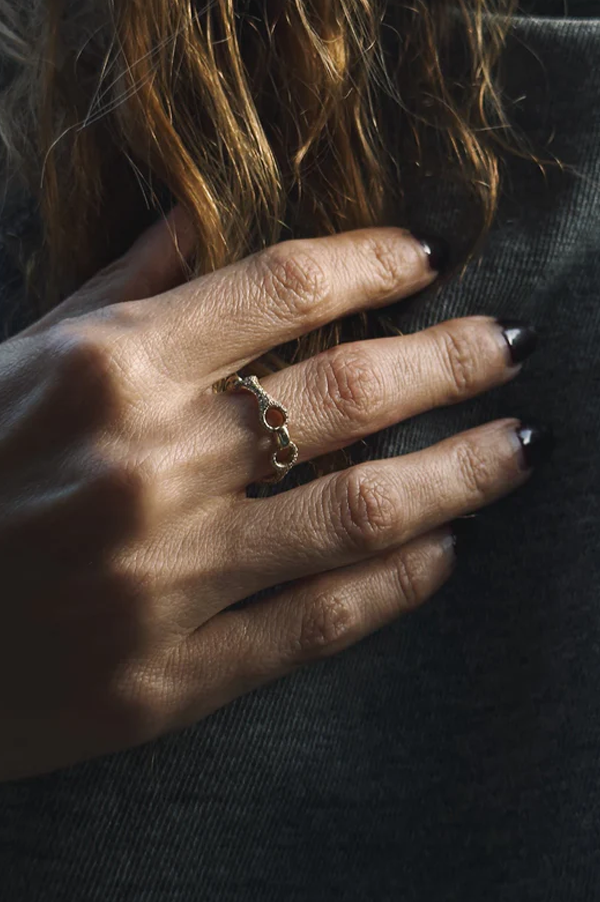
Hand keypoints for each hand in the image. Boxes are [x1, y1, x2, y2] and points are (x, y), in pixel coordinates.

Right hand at [0, 206, 537, 780]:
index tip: (429, 258)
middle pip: (350, 389)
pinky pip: (314, 624)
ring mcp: (164, 577)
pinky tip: (440, 557)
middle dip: (451, 361)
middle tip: (508, 350)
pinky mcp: (165, 679)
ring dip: (458, 474)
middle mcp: (148, 462)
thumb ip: (112, 290)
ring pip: (358, 511)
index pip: (282, 286)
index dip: (375, 262)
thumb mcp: (13, 358)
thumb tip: (194, 230)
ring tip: (514, 450)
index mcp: (105, 366)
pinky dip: (394, 587)